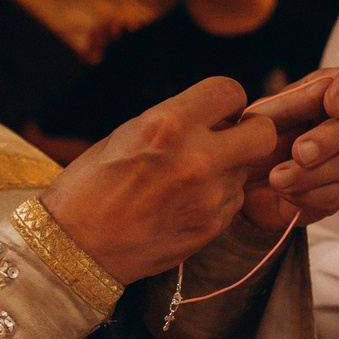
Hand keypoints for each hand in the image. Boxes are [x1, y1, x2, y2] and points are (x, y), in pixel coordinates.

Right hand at [42, 77, 278, 281]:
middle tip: (230, 139)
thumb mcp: (127, 134)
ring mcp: (208, 197)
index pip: (230, 91)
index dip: (226, 100)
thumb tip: (214, 117)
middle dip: (250, 132)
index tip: (218, 110)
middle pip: (262, 133)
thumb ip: (176, 121)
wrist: (75, 247)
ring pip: (247, 170)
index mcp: (168, 124)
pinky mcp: (211, 228)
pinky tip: (186, 203)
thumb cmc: (90, 187)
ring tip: (191, 179)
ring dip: (230, 168)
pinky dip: (218, 198)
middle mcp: (196, 158)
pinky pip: (233, 201)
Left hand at [236, 69, 338, 230]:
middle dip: (329, 139)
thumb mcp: (257, 120)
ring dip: (311, 173)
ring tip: (277, 179)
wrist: (237, 186)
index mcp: (321, 96)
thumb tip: (322, 90)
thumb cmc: (249, 143)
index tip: (332, 106)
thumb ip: (288, 105)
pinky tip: (285, 192)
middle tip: (300, 152)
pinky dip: (310, 194)